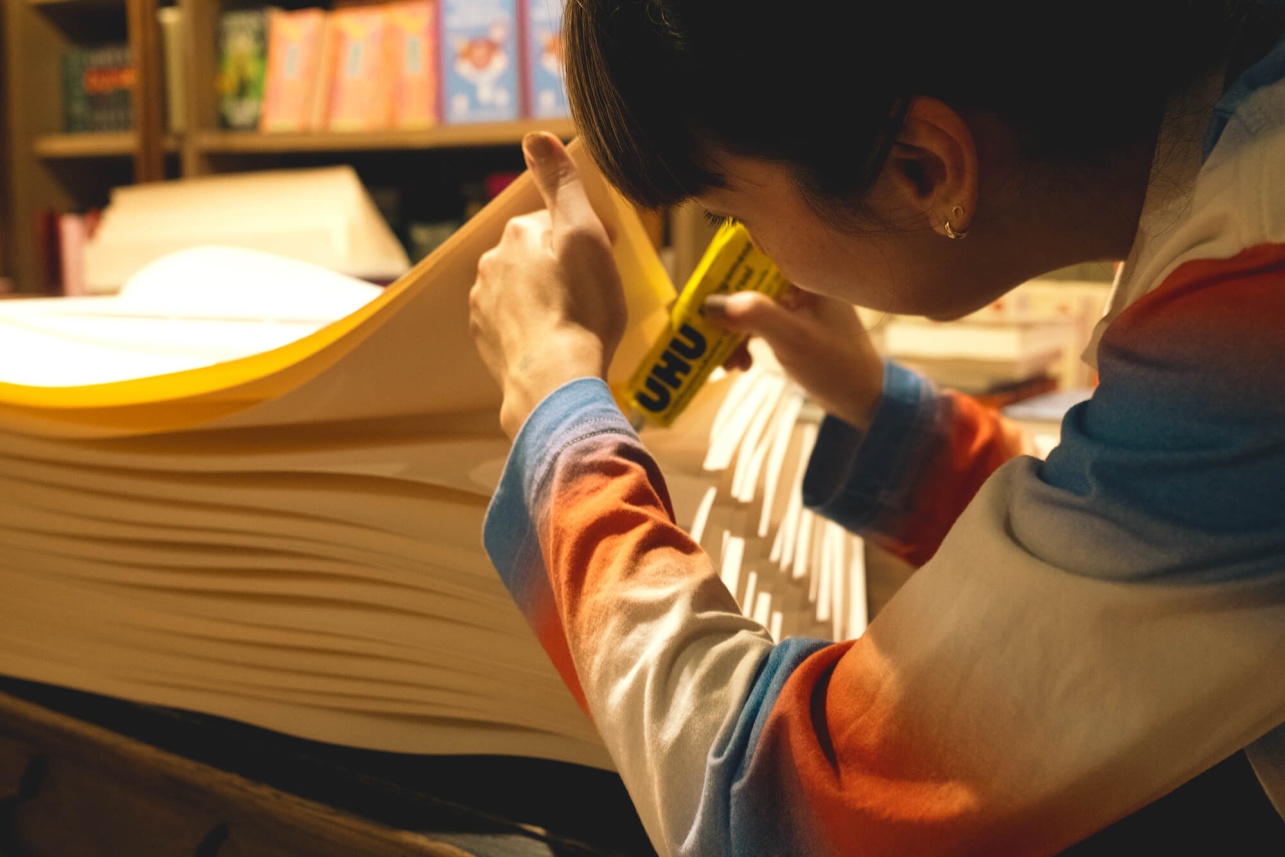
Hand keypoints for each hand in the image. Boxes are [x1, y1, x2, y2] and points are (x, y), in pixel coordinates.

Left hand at [470, 132, 627, 437]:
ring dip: (547, 298)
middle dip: (562, 267)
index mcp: (518, 234)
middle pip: (537, 254)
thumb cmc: (581, 311)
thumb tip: (536, 138)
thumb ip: (562, 184)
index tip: (607, 260)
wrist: (554, 384)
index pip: (556, 220)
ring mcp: (483, 304)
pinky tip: (557, 343)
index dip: (586, 237)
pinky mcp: (486, 340)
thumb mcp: (584, 236)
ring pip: (523, 288)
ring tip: (577, 323)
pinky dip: (533, 328)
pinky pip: (514, 323)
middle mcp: (491, 263)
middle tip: (595, 295)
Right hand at [705, 287, 883, 429]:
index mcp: (805, 273)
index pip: (755, 255)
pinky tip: (741, 364)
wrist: (864, 399)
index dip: (723, 271)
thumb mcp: (793, 340)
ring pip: (746, 307)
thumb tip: (710, 303)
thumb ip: (755, 315)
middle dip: (723, 312)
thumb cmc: (838, 367)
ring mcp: (794, 304)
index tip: (702, 295)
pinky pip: (754, 324)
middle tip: (707, 337)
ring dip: (730, 333)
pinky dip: (742, 342)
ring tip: (727, 361)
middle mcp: (798, 282)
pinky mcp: (789, 324)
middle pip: (744, 283)